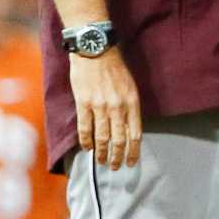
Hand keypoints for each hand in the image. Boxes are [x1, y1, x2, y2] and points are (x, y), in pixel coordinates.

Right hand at [71, 47, 142, 169]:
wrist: (95, 51)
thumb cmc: (114, 68)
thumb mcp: (130, 86)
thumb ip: (129, 107)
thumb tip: (128, 128)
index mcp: (132, 102)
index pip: (135, 134)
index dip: (133, 151)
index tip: (131, 162)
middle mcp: (118, 107)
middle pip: (119, 139)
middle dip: (117, 156)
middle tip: (115, 167)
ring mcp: (100, 106)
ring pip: (102, 137)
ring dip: (102, 153)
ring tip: (101, 162)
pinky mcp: (84, 103)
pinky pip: (85, 127)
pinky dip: (86, 140)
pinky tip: (87, 148)